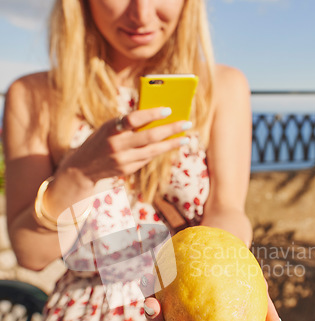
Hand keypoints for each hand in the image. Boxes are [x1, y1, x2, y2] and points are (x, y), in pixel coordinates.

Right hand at [59, 108, 190, 182]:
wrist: (83, 167)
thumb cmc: (100, 139)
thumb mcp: (109, 127)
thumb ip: (128, 123)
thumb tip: (156, 116)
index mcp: (111, 129)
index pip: (134, 119)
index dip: (151, 114)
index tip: (168, 109)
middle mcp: (117, 146)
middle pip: (149, 137)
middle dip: (170, 129)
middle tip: (186, 123)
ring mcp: (122, 160)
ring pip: (152, 151)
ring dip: (170, 144)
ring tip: (184, 138)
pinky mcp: (127, 170)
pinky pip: (146, 159)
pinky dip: (158, 151)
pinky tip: (170, 145)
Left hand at [141, 276, 283, 320]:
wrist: (222, 246)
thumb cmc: (241, 273)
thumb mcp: (256, 289)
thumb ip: (265, 310)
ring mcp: (174, 314)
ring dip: (153, 318)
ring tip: (152, 305)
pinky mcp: (162, 294)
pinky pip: (151, 295)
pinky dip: (147, 290)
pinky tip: (145, 280)